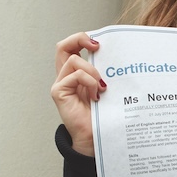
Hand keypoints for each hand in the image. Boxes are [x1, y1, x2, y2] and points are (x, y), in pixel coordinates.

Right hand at [51, 32, 102, 155]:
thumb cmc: (102, 115)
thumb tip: (117, 53)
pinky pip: (74, 76)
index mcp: (75, 74)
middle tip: (96, 46)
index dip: (81, 39)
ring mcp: (60, 84)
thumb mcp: (106, 87)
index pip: (71, 47)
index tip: (98, 43)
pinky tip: (95, 96)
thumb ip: (104, 72)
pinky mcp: (59, 92)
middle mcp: (65, 77)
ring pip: (74, 60)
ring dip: (92, 70)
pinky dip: (89, 82)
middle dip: (79, 39)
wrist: (96, 137)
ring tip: (101, 87)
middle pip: (63, 46)